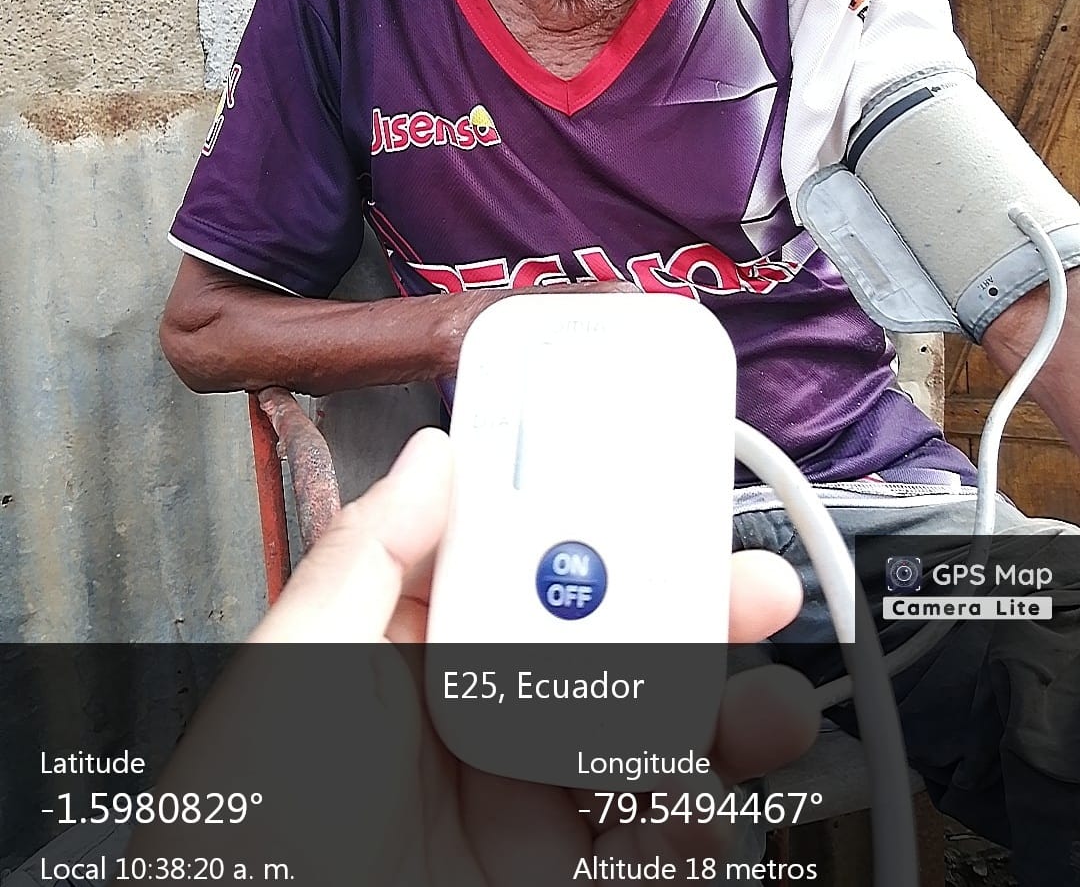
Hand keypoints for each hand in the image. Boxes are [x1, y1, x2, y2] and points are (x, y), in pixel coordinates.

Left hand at [129, 430, 818, 882]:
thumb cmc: (244, 835)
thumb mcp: (295, 667)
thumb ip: (373, 554)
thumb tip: (436, 453)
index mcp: (413, 651)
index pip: (521, 565)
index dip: (592, 523)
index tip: (657, 488)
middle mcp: (477, 722)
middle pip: (605, 648)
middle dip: (690, 614)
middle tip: (749, 588)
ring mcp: (521, 808)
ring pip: (647, 743)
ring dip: (722, 717)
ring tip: (760, 711)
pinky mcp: (555, 884)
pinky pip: (649, 850)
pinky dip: (692, 829)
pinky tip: (692, 815)